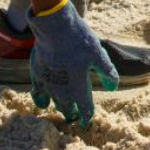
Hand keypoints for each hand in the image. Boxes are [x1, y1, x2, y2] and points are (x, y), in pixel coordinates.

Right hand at [28, 0, 118, 125]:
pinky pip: (37, 94)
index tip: (87, 121)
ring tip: (64, 109)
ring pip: (54, 102)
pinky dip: (41, 100)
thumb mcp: (98, 54)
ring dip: (60, 107)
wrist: (55, 28)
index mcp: (79, 88)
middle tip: (75, 115)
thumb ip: (107, 72)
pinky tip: (43, 102)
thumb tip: (113, 87)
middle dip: (73, 114)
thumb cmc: (79, 40)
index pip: (85, 109)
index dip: (87, 116)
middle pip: (68, 109)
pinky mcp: (37, 75)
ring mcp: (48, 84)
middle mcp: (62, 90)